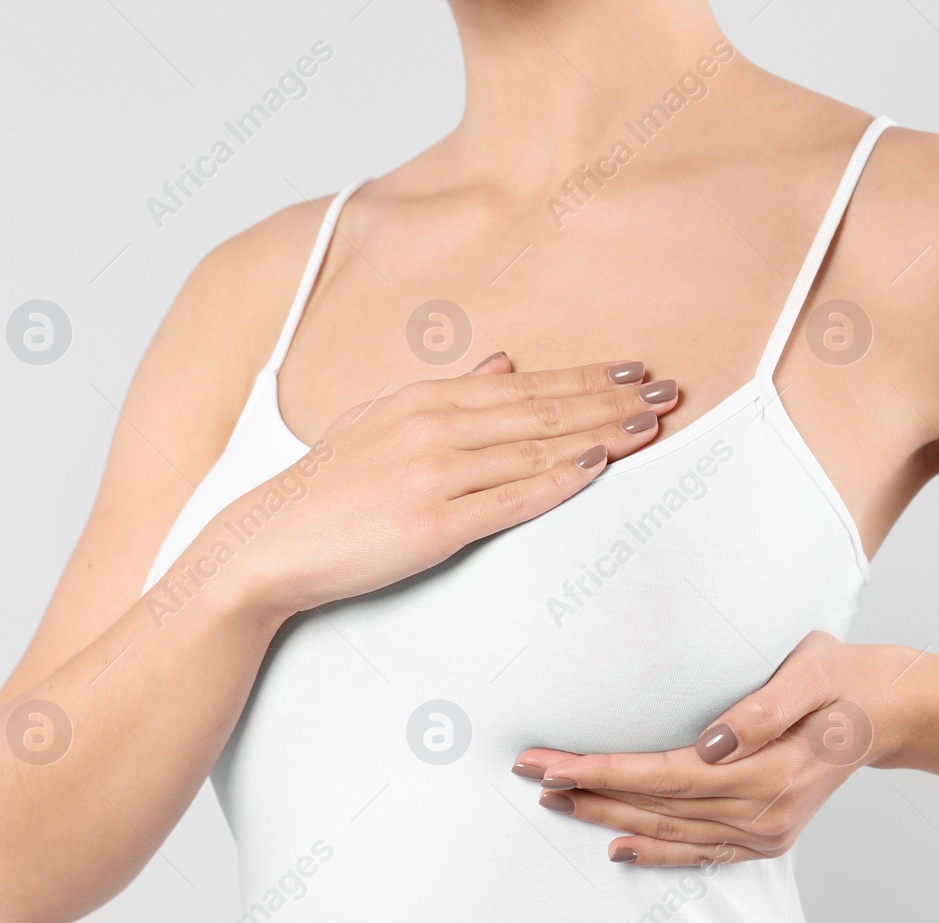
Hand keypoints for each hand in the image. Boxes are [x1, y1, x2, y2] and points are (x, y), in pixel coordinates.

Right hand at [221, 353, 679, 615]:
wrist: (270, 544)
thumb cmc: (325, 489)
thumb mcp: (379, 422)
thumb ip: (446, 393)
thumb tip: (501, 363)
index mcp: (422, 399)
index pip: (523, 385)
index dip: (586, 376)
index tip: (635, 369)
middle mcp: (432, 428)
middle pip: (541, 410)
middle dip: (610, 399)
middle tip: (667, 392)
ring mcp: (433, 476)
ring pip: (535, 449)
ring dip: (598, 435)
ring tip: (649, 425)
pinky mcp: (431, 526)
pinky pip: (509, 500)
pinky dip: (557, 482)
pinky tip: (595, 469)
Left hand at [515, 632, 901, 865]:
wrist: (885, 713)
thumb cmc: (839, 678)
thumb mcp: (812, 672)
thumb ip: (763, 708)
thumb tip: (712, 744)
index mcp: (766, 773)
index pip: (661, 775)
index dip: (601, 771)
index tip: (548, 763)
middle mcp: (762, 813)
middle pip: (653, 807)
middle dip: (585, 791)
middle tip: (527, 773)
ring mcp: (764, 833)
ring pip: (668, 833)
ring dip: (606, 819)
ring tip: (553, 800)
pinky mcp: (766, 839)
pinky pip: (699, 854)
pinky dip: (655, 854)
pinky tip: (616, 849)